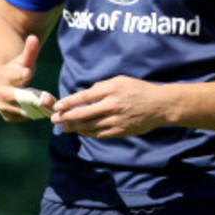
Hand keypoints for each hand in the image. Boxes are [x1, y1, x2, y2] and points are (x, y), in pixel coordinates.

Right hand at [0, 35, 51, 121]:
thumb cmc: (12, 70)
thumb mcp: (20, 60)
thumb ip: (29, 52)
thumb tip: (34, 38)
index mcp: (4, 77)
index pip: (13, 75)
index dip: (20, 74)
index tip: (27, 72)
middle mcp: (1, 93)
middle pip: (20, 98)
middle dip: (35, 100)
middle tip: (49, 100)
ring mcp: (3, 106)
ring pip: (24, 110)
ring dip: (40, 110)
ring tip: (55, 108)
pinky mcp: (8, 116)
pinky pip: (25, 117)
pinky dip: (36, 115)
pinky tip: (47, 111)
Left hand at [51, 76, 169, 137]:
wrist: (160, 105)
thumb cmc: (139, 90)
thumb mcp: (121, 80)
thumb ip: (102, 86)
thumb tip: (86, 94)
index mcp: (112, 90)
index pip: (84, 97)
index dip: (69, 102)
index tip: (57, 106)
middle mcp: (112, 105)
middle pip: (83, 113)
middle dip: (66, 117)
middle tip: (55, 119)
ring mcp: (116, 120)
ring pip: (89, 126)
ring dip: (74, 127)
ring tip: (64, 127)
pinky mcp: (120, 131)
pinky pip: (99, 134)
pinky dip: (88, 133)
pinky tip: (81, 131)